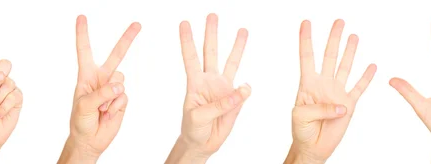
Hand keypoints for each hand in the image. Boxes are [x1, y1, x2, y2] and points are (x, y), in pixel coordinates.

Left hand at [57, 15, 140, 163]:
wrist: (90, 140)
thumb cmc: (80, 121)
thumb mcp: (84, 106)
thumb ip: (101, 93)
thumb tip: (119, 86)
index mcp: (86, 75)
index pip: (85, 51)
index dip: (83, 34)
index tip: (81, 17)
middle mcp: (101, 78)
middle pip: (116, 55)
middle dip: (127, 39)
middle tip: (138, 24)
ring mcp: (113, 88)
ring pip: (121, 80)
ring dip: (111, 96)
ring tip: (102, 109)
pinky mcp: (122, 99)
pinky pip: (124, 96)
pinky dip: (117, 106)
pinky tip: (109, 113)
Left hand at [165, 13, 250, 163]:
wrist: (203, 143)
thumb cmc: (193, 129)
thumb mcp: (200, 117)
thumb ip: (221, 104)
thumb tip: (245, 88)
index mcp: (195, 83)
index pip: (191, 58)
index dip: (187, 41)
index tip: (184, 23)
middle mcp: (209, 81)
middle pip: (211, 52)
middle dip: (211, 33)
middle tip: (212, 15)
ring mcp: (223, 88)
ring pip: (231, 62)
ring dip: (236, 46)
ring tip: (242, 30)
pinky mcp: (235, 99)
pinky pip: (243, 90)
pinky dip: (246, 89)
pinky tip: (246, 88)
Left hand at [284, 20, 376, 163]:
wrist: (312, 147)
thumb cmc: (301, 130)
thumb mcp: (300, 116)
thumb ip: (319, 108)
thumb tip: (341, 105)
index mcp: (307, 84)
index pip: (307, 57)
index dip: (306, 39)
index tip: (306, 23)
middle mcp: (323, 84)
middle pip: (329, 56)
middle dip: (333, 38)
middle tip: (338, 22)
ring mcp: (337, 93)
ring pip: (345, 67)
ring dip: (350, 51)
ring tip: (353, 36)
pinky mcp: (349, 104)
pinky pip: (359, 88)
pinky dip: (366, 77)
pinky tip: (371, 65)